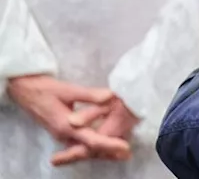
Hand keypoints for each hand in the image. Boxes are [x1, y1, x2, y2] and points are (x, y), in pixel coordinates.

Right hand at [6, 75, 130, 163]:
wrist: (26, 91)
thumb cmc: (46, 90)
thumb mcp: (68, 89)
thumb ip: (89, 95)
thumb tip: (110, 96)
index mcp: (66, 126)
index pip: (91, 140)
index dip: (109, 145)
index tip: (125, 147)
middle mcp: (64, 135)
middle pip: (89, 149)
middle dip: (107, 152)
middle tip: (127, 153)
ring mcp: (62, 135)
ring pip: (83, 148)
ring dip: (100, 150)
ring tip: (119, 151)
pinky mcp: (62, 132)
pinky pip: (78, 143)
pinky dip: (92, 144)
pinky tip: (103, 142)